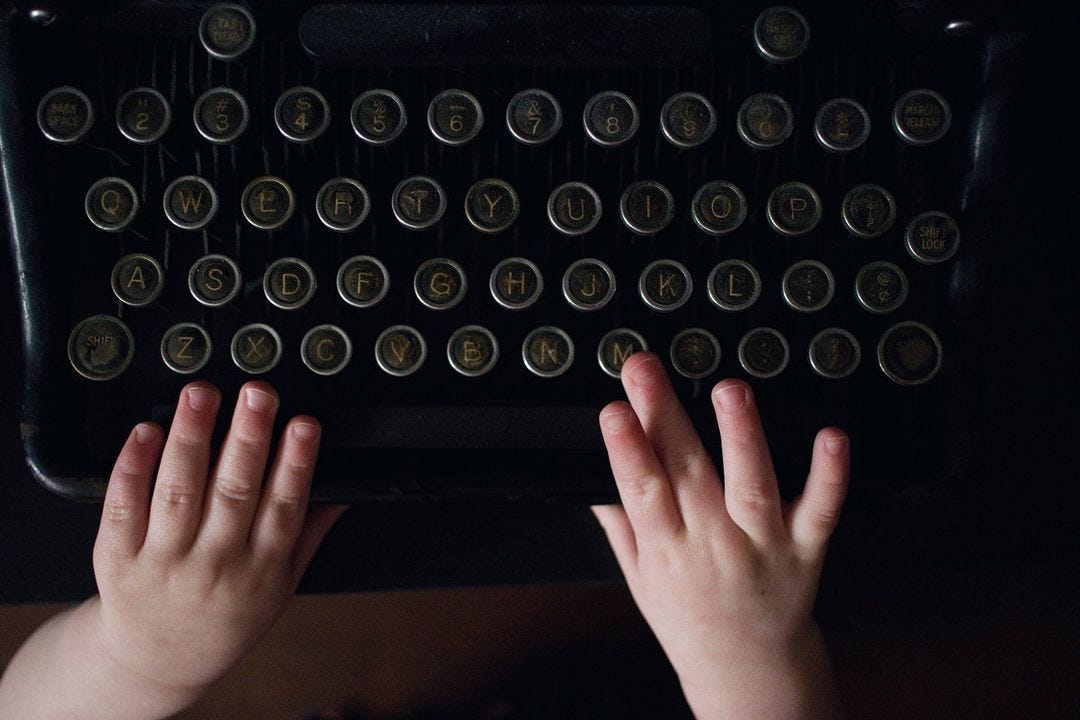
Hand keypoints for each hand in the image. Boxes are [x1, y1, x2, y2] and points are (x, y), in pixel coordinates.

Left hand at [89, 381, 345, 704]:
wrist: (159, 661)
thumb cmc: (226, 618)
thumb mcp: (281, 586)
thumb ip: (310, 535)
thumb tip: (344, 492)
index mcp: (260, 567)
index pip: (283, 507)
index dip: (296, 464)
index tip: (304, 425)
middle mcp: (214, 562)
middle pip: (234, 492)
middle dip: (249, 437)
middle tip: (259, 393)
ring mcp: (164, 559)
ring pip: (179, 491)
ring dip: (191, 437)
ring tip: (202, 395)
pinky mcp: (118, 556)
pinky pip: (124, 507)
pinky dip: (133, 467)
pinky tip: (146, 432)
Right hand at [592, 353, 848, 719]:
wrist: (748, 671)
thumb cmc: (690, 619)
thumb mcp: (639, 578)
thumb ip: (619, 524)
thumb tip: (590, 475)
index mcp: (667, 550)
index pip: (641, 492)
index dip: (625, 449)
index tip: (613, 409)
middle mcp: (714, 544)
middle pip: (687, 472)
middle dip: (663, 415)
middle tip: (646, 369)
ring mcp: (763, 545)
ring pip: (752, 484)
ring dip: (740, 435)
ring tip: (728, 390)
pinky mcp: (806, 548)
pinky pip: (822, 509)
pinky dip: (829, 474)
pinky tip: (831, 436)